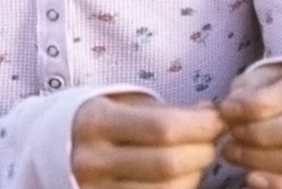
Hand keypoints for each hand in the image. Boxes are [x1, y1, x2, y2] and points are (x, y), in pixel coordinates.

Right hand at [71, 92, 225, 188]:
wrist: (63, 150)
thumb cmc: (108, 121)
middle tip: (211, 142)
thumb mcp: (129, 105)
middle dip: (202, 152)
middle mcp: (90, 161)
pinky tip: (183, 177)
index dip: (200, 125)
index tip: (217, 119)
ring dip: (194, 175)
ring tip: (196, 159)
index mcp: (96, 122)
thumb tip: (212, 113)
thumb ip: (171, 110)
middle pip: (167, 164)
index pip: (162, 127)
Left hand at [218, 55, 281, 188]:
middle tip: (231, 134)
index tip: (227, 110)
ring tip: (234, 152)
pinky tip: (252, 178)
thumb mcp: (278, 74)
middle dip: (260, 133)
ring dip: (264, 160)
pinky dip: (281, 187)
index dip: (258, 104)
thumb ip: (254, 86)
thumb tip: (232, 106)